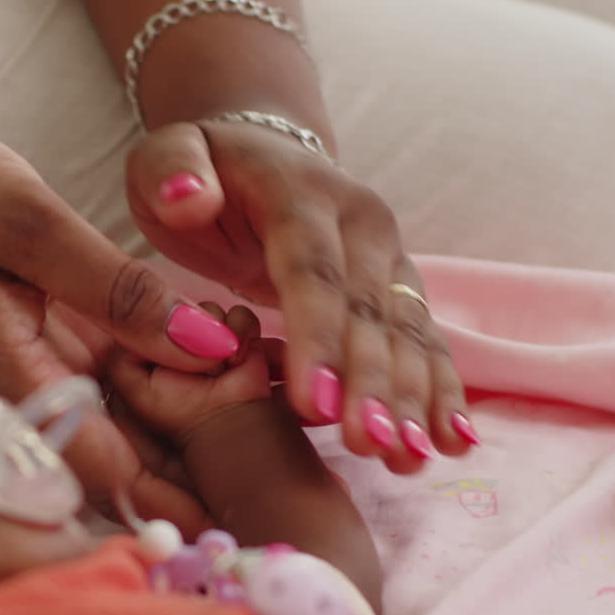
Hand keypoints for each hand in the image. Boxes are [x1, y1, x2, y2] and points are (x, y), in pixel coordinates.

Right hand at [0, 117, 243, 531]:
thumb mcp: (29, 223)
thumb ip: (116, 289)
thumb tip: (206, 347)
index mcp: (10, 380)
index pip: (104, 469)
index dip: (180, 481)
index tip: (247, 454)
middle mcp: (19, 401)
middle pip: (122, 462)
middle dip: (197, 448)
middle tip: (264, 396)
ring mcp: (28, 383)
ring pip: (122, 427)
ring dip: (186, 410)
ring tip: (253, 367)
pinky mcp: (38, 359)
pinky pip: (110, 388)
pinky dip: (160, 373)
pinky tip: (208, 345)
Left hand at [122, 119, 478, 473]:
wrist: (260, 155)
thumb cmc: (201, 171)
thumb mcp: (164, 156)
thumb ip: (171, 173)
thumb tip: (189, 200)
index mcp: (302, 194)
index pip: (311, 270)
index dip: (316, 337)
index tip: (312, 403)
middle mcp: (361, 225)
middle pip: (370, 312)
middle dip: (371, 384)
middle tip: (368, 445)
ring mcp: (388, 259)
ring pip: (407, 334)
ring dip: (412, 398)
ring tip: (408, 459)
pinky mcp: (398, 292)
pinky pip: (424, 344)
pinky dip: (440, 393)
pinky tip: (451, 443)